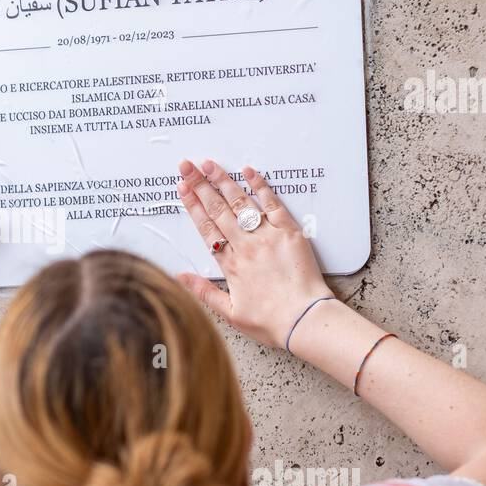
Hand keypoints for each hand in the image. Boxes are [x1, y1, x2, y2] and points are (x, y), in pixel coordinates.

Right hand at [175, 159, 331, 348]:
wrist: (305, 319)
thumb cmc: (271, 321)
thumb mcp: (230, 313)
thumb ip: (204, 292)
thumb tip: (180, 277)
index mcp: (230, 265)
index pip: (205, 228)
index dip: (192, 206)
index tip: (182, 188)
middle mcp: (245, 246)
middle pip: (218, 209)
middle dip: (200, 185)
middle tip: (187, 166)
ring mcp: (267, 236)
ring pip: (241, 203)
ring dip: (224, 181)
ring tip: (210, 164)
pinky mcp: (289, 232)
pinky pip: (272, 204)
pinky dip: (260, 186)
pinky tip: (248, 172)